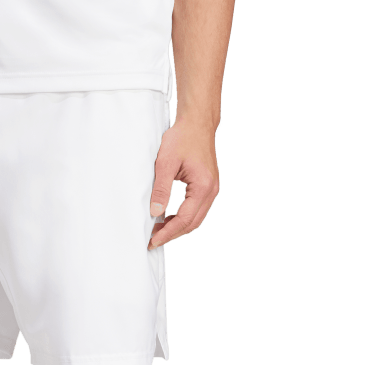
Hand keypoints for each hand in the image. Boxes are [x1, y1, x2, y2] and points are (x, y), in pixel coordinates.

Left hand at [148, 118, 219, 248]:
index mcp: (203, 186)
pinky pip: (196, 210)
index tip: (153, 241)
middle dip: (172, 234)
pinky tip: (168, 218)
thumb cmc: (183, 138)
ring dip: (177, 227)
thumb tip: (155, 213)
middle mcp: (212, 191)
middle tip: (153, 240)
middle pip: (192, 223)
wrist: (197, 123)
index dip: (168, 232)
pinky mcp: (208, 187)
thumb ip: (161, 189)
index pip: (185, 219)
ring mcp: (212, 189)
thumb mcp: (166, 163)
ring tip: (158, 231)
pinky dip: (182, 218)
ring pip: (195, 219)